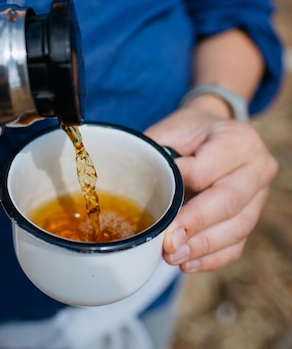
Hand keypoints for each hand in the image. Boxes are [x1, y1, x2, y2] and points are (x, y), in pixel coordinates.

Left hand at [143, 106, 277, 271]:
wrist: (212, 130)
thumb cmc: (188, 132)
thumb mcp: (171, 131)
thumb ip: (158, 156)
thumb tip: (133, 188)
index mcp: (238, 139)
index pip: (205, 172)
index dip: (179, 187)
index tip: (155, 201)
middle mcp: (257, 167)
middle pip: (228, 203)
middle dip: (195, 227)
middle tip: (168, 244)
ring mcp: (260, 195)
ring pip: (236, 229)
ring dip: (202, 247)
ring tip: (173, 256)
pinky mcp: (254, 216)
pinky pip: (237, 244)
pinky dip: (211, 257)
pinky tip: (188, 262)